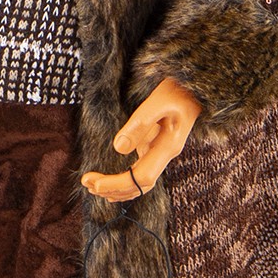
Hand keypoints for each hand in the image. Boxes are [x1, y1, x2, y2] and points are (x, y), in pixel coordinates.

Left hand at [80, 77, 203, 201]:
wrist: (191, 88)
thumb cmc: (176, 91)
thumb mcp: (157, 102)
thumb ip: (140, 124)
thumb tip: (119, 148)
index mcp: (168, 148)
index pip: (141, 177)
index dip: (117, 184)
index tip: (95, 182)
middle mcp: (165, 155)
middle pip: (140, 184)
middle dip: (113, 188)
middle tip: (86, 183)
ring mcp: (160, 153)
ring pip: (140, 183)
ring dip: (117, 189)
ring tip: (92, 187)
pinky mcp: (155, 148)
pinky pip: (140, 173)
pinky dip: (125, 183)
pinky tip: (111, 188)